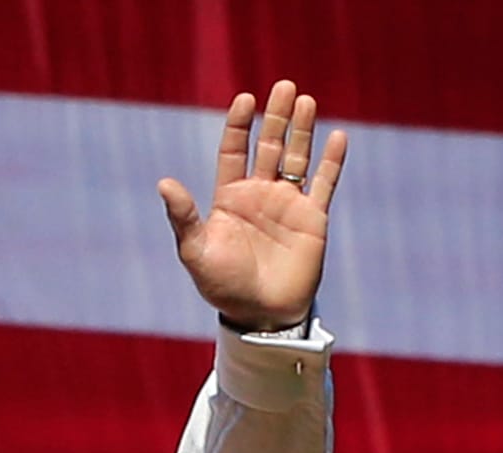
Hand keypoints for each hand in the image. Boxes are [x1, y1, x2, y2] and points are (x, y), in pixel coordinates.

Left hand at [157, 81, 348, 332]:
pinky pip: (324, 184)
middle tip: (283, 86)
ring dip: (302, 130)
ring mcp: (288, 204)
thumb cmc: (223, 286)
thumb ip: (184, 217)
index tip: (244, 99)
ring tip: (306, 100)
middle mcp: (260, 195)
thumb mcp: (195, 251)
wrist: (260, 315)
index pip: (234, 150)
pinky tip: (338, 137)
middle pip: (268, 145)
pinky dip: (332, 161)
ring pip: (297, 157)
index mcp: (230, 198)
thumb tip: (164, 183)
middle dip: (275, 117)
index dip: (239, 125)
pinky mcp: (313, 219)